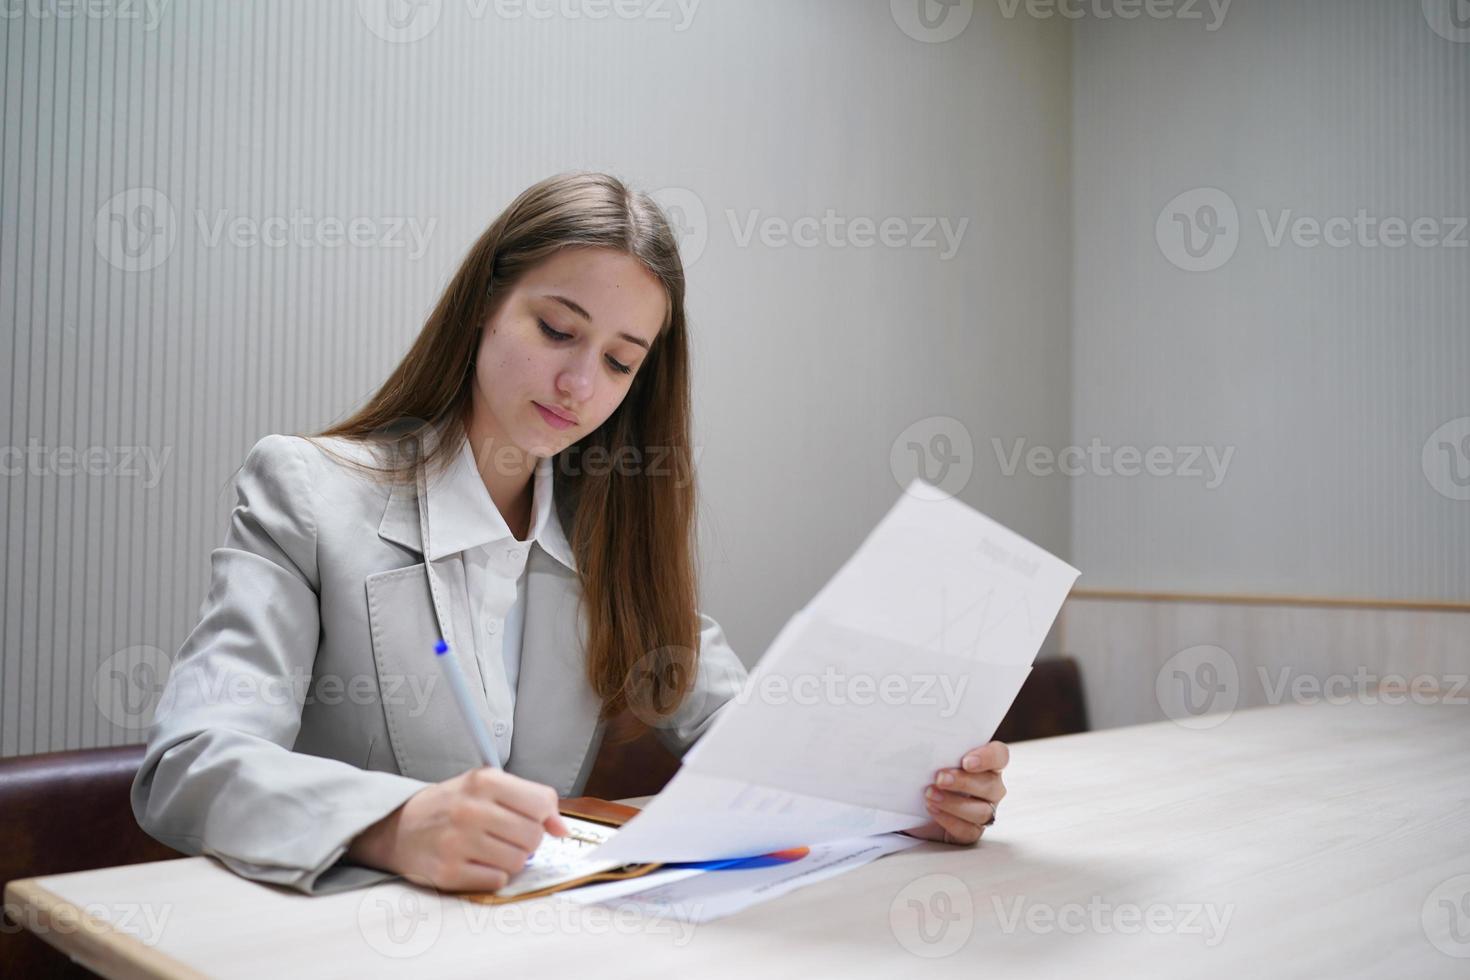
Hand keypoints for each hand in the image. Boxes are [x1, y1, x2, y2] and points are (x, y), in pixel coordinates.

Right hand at [347, 767, 568, 891]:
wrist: (398, 827)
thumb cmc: (451, 805)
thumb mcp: (487, 787)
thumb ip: (529, 800)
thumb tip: (562, 830)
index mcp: (484, 781)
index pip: (541, 803)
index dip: (543, 816)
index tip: (532, 820)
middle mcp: (470, 810)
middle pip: (532, 837)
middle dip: (526, 840)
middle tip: (506, 835)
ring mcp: (457, 842)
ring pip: (518, 862)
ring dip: (511, 859)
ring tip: (490, 848)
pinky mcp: (448, 872)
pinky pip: (497, 881)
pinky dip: (493, 875)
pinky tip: (476, 862)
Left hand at [900, 740, 1007, 844]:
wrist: (912, 805)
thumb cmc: (925, 775)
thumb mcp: (929, 759)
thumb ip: (935, 749)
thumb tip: (917, 738)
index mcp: (986, 763)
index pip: (999, 755)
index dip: (988, 757)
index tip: (966, 761)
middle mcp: (990, 787)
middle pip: (991, 785)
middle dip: (964, 782)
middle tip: (940, 778)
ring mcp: (983, 811)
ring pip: (982, 811)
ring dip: (954, 803)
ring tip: (930, 795)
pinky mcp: (971, 832)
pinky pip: (968, 831)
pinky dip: (950, 820)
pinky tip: (933, 810)